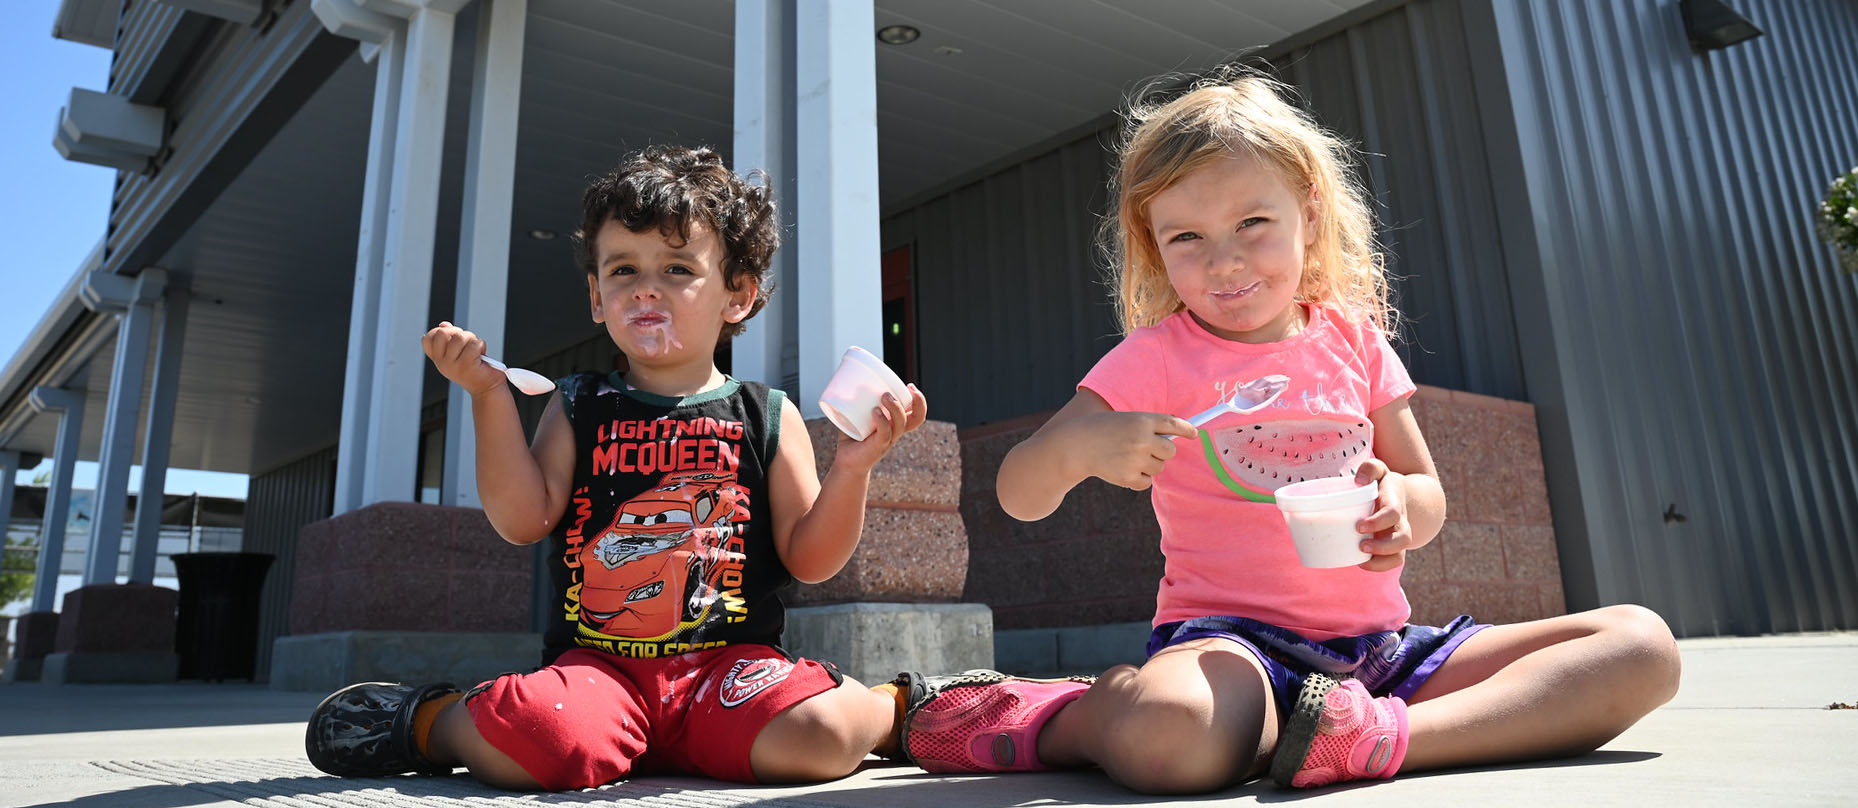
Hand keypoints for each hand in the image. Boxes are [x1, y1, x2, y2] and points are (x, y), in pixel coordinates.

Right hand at [422, 322, 506, 395]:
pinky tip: (482, 356)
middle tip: (467, 342)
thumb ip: (450, 338)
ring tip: (476, 350)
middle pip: (442, 333)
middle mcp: (442, 363)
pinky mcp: (466, 365)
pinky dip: (481, 346)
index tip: (453, 339)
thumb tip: (443, 325)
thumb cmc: (475, 368)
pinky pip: (474, 344)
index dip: (439, 332)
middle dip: (458, 332)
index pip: (427, 339)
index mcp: (438, 359)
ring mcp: (452, 365)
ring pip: (459, 337)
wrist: (487, 389)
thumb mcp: (459, 352)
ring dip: (472, 339)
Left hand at [832, 384, 929, 473]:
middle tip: (907, 389)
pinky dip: (882, 421)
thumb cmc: (853, 439)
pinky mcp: (877, 447)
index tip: (910, 386)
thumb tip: (847, 383)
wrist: (847, 463)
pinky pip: (885, 433)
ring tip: (885, 396)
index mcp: (895, 424)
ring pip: (901, 423)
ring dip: (896, 408)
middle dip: (917, 402)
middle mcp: (896, 432)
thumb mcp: (857, 417)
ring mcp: (888, 440)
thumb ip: (855, 402)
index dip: (919, 400)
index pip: (917, 413)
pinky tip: (875, 412)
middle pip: (917, 418)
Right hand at [1061, 410, 1197, 490]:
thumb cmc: (1101, 430)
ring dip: (1149, 465)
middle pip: (1170, 450)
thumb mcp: (1125, 420)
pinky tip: (1123, 469)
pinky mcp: (1129, 477)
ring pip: (1159, 468)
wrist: (1075, 445)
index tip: (1194, 433)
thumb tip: (1175, 437)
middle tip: (1146, 449)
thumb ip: (1148, 427)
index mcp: (1141, 420)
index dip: (1187, 429)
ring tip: (1128, 458)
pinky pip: (1147, 482)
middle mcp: (1142, 439)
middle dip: (1163, 451)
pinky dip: (1139, 479)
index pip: (1173, 424)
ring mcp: (1136, 459)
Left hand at [1353, 458, 1412, 571]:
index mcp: (1394, 502)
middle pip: (1402, 538)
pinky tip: (1362, 563)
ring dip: (1381, 559)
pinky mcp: (1394, 546)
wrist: (1403, 495)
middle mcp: (1400, 521)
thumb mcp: (1378, 470)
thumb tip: (1359, 481)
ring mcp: (1398, 535)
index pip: (1393, 513)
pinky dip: (1380, 566)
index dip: (1378, 522)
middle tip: (1361, 545)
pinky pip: (1394, 561)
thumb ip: (1370, 468)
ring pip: (1400, 554)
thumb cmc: (1382, 483)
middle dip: (1383, 546)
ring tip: (1361, 558)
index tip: (1359, 526)